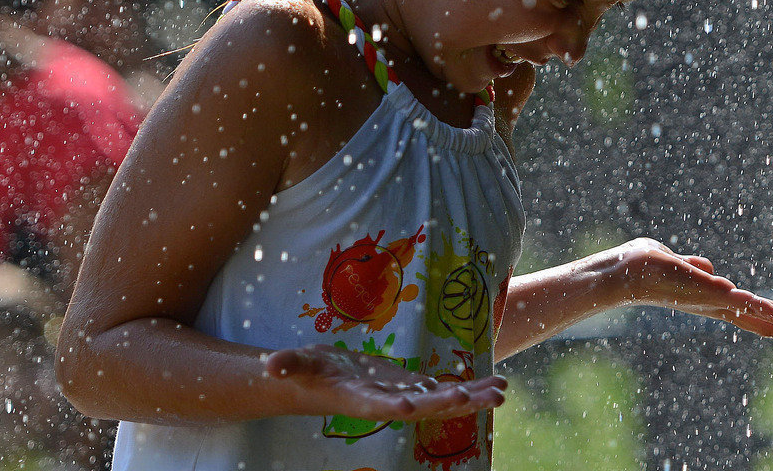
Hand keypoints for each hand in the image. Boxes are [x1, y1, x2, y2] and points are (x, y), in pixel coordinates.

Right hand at [264, 344, 506, 421]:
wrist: (318, 380)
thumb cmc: (304, 372)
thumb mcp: (294, 364)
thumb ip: (286, 365)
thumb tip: (269, 366)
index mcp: (359, 399)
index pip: (381, 406)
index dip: (401, 405)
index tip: (420, 403)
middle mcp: (387, 403)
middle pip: (421, 407)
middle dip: (448, 403)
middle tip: (477, 398)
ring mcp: (404, 397)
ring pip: (443, 402)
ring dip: (473, 398)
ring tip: (502, 393)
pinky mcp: (415, 388)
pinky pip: (448, 391)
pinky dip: (474, 389)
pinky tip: (499, 386)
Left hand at [608, 238, 772, 345]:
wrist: (623, 272)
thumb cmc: (644, 268)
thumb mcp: (678, 266)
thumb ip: (695, 270)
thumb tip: (708, 268)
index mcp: (715, 300)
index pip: (756, 313)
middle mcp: (719, 307)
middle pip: (767, 322)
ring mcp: (716, 303)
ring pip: (763, 318)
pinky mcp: (710, 295)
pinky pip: (746, 307)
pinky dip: (769, 314)